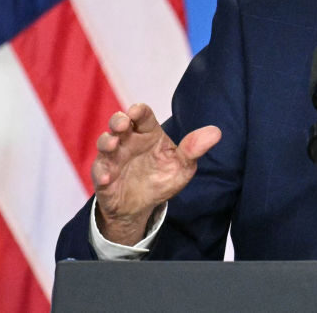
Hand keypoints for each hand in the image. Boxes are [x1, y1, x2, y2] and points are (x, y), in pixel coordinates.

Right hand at [92, 103, 220, 244]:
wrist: (143, 206)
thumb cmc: (162, 178)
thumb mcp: (183, 166)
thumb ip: (195, 149)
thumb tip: (217, 132)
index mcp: (148, 133)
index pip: (142, 115)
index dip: (138, 110)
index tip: (136, 112)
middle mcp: (128, 141)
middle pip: (119, 123)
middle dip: (118, 120)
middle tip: (122, 124)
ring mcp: (114, 157)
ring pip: (104, 143)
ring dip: (106, 142)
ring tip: (112, 145)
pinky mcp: (104, 177)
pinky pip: (99, 172)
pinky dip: (102, 173)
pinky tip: (108, 178)